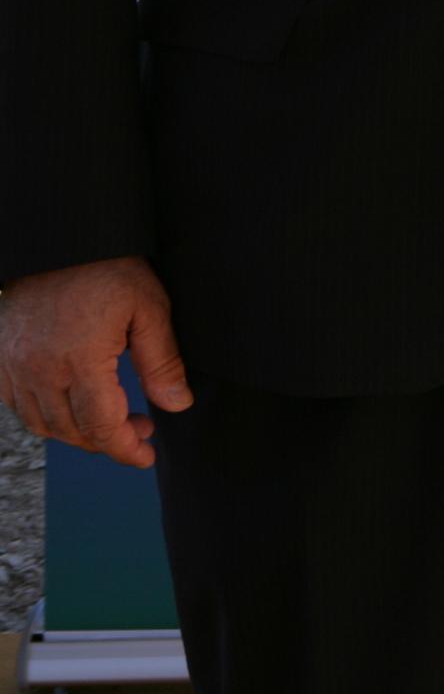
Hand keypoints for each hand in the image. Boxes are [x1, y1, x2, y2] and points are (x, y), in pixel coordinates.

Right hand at [0, 256, 190, 469]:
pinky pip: (17, 404)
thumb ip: (162, 361)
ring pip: (42, 423)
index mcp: (79, 361)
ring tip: (112, 420)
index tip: (146, 456)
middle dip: (108, 440)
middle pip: (71, 431)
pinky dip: (45, 415)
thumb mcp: (148, 307)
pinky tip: (72, 404)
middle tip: (141, 429)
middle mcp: (38, 370)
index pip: (101, 427)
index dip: (125, 449)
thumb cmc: (105, 266)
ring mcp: (13, 366)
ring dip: (77, 433)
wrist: (57, 237)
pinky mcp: (0, 357)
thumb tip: (176, 405)